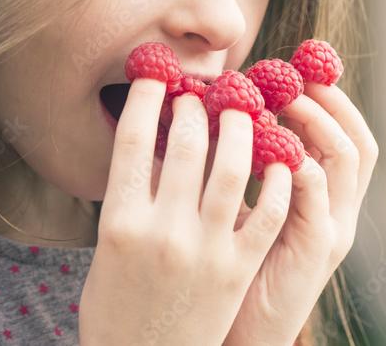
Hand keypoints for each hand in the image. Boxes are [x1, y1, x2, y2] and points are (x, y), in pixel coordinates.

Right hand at [79, 78, 293, 345]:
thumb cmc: (117, 309)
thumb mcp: (107, 251)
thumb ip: (128, 201)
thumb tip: (152, 146)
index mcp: (119, 222)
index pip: (132, 140)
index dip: (145, 97)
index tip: (156, 75)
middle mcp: (161, 230)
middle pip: (185, 143)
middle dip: (196, 107)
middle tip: (204, 93)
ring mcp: (203, 250)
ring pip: (233, 167)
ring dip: (241, 128)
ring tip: (243, 112)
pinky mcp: (237, 270)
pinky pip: (266, 212)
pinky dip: (276, 179)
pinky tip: (278, 158)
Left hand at [223, 82, 377, 345]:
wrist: (240, 334)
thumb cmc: (233, 268)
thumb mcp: (243, 210)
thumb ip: (241, 167)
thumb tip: (212, 111)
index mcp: (325, 200)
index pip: (346, 135)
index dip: (330, 98)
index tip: (298, 64)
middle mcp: (340, 211)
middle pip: (358, 140)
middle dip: (329, 100)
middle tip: (292, 73)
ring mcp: (333, 229)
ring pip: (348, 160)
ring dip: (316, 121)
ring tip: (282, 98)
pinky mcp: (317, 250)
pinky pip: (319, 196)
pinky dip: (300, 163)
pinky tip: (272, 143)